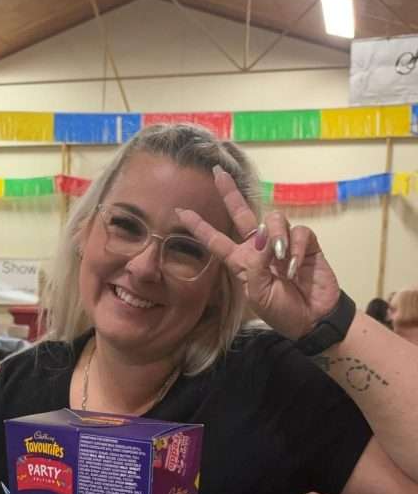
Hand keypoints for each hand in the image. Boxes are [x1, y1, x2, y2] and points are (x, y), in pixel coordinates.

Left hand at [176, 168, 340, 340]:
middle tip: (219, 173)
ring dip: (276, 236)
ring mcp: (282, 244)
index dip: (200, 227)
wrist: (312, 320)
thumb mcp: (257, 294)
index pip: (216, 240)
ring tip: (279, 260)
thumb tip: (265, 234)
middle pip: (242, 213)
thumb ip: (256, 265)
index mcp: (241, 261)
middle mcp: (259, 248)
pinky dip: (295, 248)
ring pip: (274, 219)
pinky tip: (294, 268)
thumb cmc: (281, 312)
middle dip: (230, 193)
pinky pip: (299, 232)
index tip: (180, 211)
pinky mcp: (305, 244)